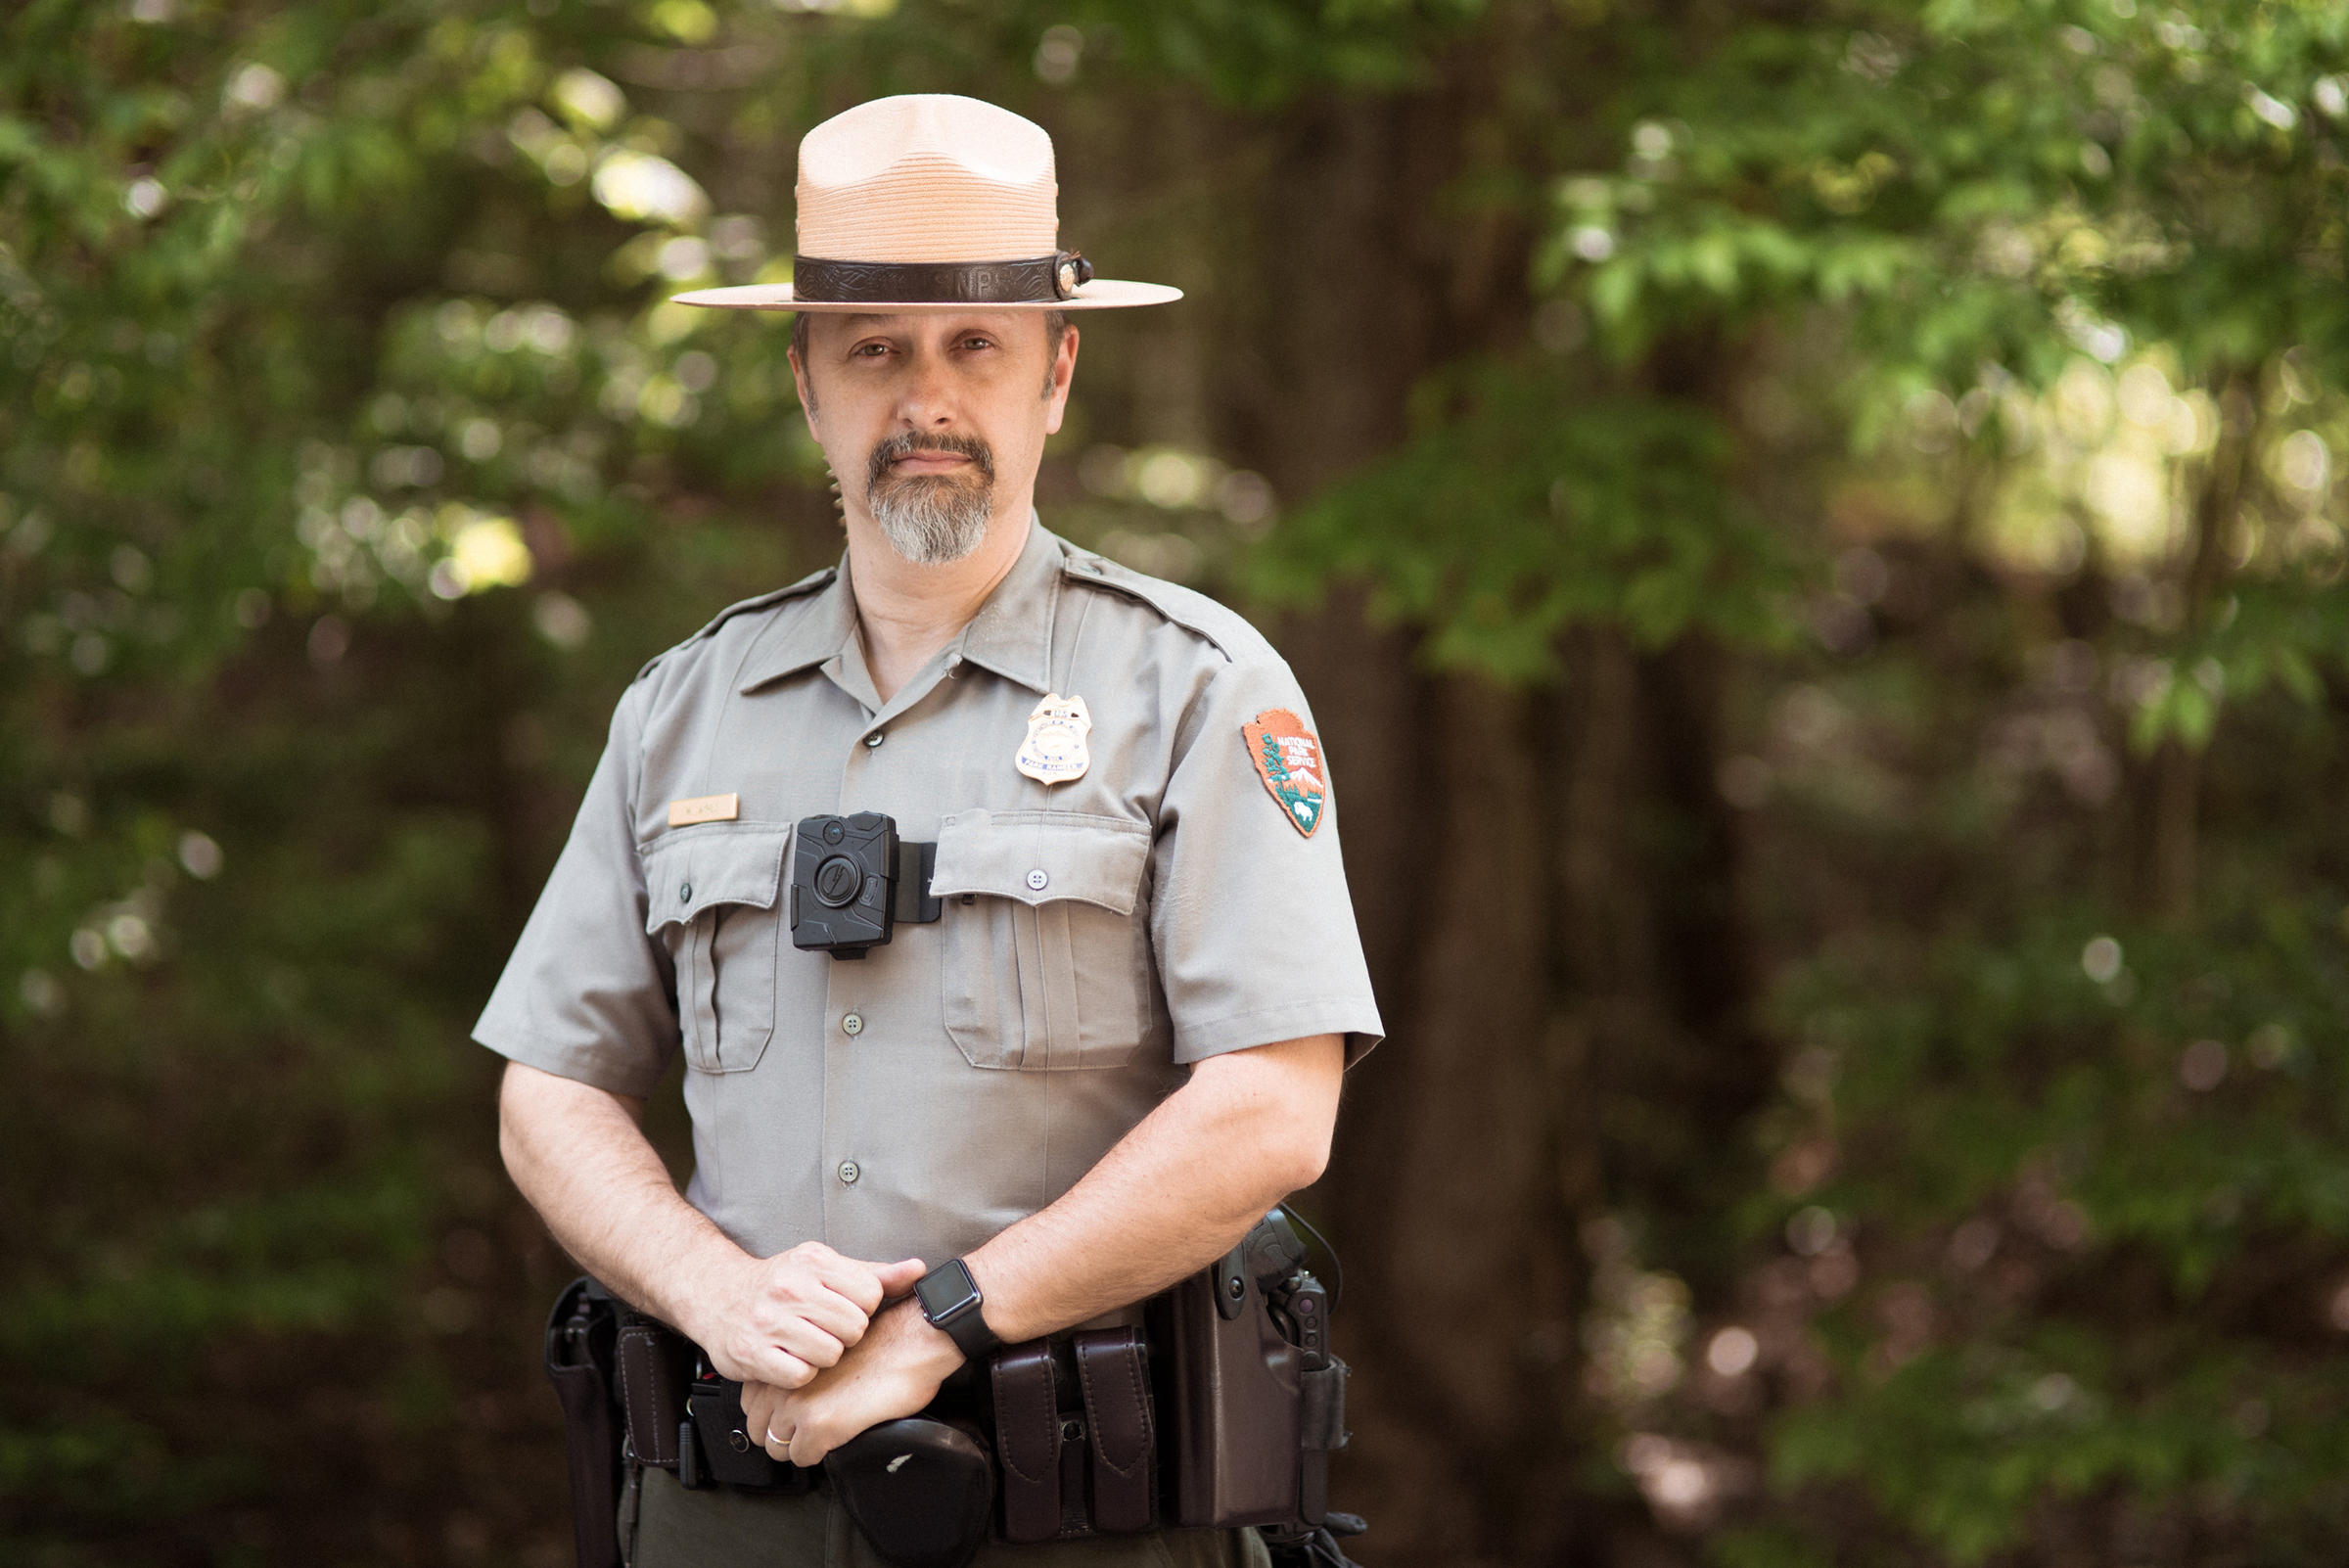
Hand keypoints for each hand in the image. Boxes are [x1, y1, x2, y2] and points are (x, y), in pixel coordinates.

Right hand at [685, 1242, 925, 1388]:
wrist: (717, 1296)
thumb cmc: (779, 1283)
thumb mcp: (825, 1268)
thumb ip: (874, 1274)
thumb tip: (919, 1270)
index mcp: (813, 1261)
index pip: (870, 1295)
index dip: (864, 1309)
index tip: (846, 1310)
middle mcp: (789, 1287)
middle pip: (853, 1328)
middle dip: (846, 1336)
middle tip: (827, 1331)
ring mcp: (769, 1321)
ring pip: (830, 1354)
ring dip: (824, 1357)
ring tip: (808, 1345)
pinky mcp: (752, 1354)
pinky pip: (801, 1376)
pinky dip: (801, 1374)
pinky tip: (792, 1360)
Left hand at [746, 1297, 966, 1466]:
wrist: (912, 1339)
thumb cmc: (883, 1337)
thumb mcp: (830, 1343)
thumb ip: (802, 1363)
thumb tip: (790, 1389)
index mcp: (784, 1358)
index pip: (751, 1402)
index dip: (774, 1412)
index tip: (796, 1411)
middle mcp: (782, 1381)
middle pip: (759, 1429)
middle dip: (783, 1433)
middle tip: (811, 1427)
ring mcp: (797, 1404)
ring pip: (778, 1448)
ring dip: (800, 1446)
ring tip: (825, 1433)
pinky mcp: (820, 1425)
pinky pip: (803, 1458)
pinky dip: (820, 1454)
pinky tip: (839, 1435)